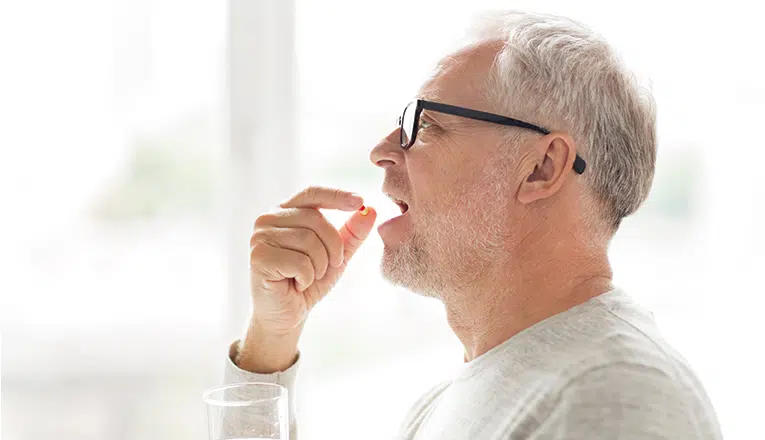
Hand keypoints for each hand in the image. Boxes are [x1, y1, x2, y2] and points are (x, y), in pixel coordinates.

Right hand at [239, 186, 376, 372]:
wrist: (287, 314)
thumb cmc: (309, 281)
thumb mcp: (337, 255)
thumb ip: (352, 233)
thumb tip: (371, 209)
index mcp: (286, 211)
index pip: (312, 193)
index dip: (336, 195)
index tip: (360, 201)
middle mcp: (268, 219)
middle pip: (316, 220)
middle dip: (333, 248)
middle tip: (326, 268)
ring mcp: (260, 236)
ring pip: (309, 241)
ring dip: (319, 266)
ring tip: (307, 277)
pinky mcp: (258, 257)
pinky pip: (299, 262)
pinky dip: (306, 278)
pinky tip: (295, 284)